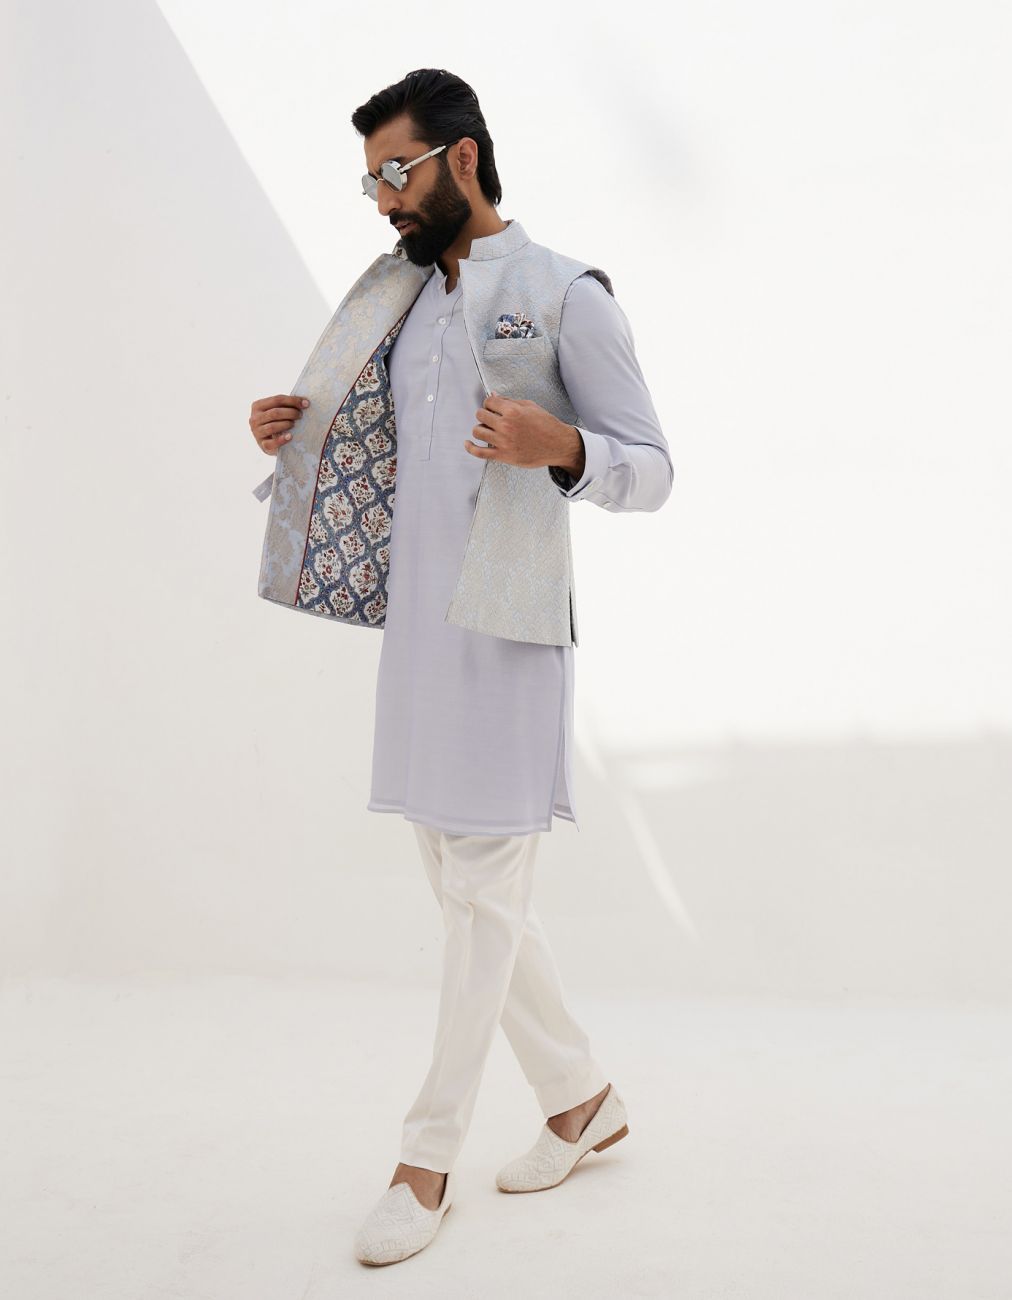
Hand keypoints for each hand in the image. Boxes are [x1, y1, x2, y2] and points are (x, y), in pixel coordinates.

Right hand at [249, 394, 309, 454]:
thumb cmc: (277, 422)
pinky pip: (271, 443)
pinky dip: (281, 440)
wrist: (271, 442)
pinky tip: (290, 437)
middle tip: (300, 415)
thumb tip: (305, 401)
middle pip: (274, 413)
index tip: (306, 403)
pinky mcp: (262, 445)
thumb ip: (287, 405)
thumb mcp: (278, 411)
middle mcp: (254, 418)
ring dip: (286, 424)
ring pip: (272, 427)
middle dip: (291, 413)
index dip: (292, 401)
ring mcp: (257, 432)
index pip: (277, 400)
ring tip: (294, 424)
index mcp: (257, 406)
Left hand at [465, 391, 583, 473]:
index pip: (488, 402)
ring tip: (487, 429)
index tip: (492, 407)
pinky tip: (467, 443)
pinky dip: (470, 447)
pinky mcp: (503, 455)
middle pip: (480, 415)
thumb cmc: (546, 424)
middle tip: (491, 419)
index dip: (489, 403)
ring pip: (478, 431)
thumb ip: (510, 401)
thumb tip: (493, 395)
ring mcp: (503, 441)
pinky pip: (479, 452)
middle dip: (485, 415)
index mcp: (512, 411)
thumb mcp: (530, 406)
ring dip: (480, 428)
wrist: (557, 444)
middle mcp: (506, 425)